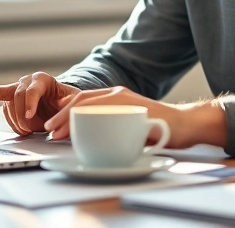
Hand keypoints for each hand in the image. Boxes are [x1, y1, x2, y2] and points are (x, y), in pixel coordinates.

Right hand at [0, 72, 79, 135]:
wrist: (59, 102)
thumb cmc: (66, 101)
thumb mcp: (73, 102)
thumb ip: (68, 108)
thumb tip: (61, 116)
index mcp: (42, 79)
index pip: (33, 89)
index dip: (30, 103)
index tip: (30, 116)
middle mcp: (26, 81)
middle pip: (18, 97)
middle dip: (23, 117)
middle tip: (31, 130)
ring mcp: (16, 89)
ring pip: (8, 104)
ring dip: (16, 121)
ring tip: (27, 130)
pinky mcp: (8, 98)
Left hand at [42, 86, 227, 148]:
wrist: (185, 125)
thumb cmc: (157, 128)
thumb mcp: (127, 126)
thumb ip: (108, 127)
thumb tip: (83, 138)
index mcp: (114, 97)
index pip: (82, 100)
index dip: (63, 112)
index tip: (50, 127)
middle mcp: (118, 95)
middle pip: (82, 100)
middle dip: (61, 116)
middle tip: (49, 131)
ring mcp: (127, 100)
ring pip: (91, 105)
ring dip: (70, 119)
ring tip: (57, 133)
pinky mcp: (136, 110)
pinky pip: (109, 114)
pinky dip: (92, 122)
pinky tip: (83, 133)